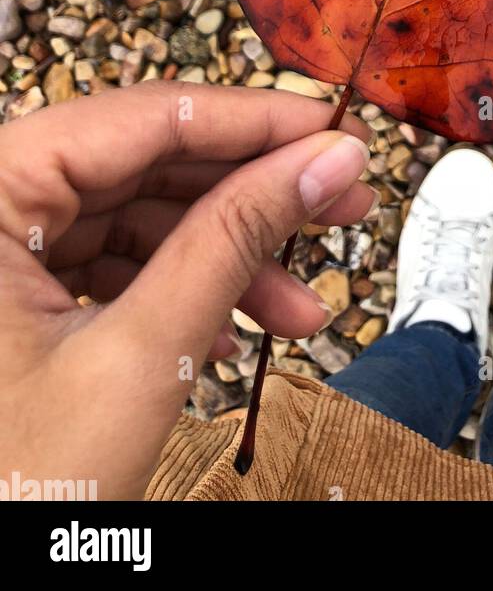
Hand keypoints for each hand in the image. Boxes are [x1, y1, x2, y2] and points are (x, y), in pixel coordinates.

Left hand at [0, 81, 372, 499]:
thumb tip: (329, 159)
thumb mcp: (141, 356)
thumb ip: (237, 239)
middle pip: (143, 165)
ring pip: (135, 220)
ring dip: (227, 260)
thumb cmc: (13, 491)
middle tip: (342, 203)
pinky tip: (233, 337)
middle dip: (251, 195)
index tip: (336, 130)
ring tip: (304, 309)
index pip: (140, 118)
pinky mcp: (11, 303)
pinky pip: (110, 268)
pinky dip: (179, 295)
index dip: (252, 120)